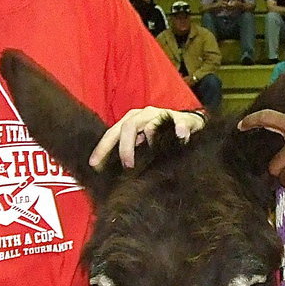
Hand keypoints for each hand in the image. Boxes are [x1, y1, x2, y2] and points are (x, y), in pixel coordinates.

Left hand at [90, 106, 204, 168]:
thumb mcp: (141, 144)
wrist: (190, 126)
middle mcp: (143, 115)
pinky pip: (179, 123)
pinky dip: (180, 129)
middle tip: (127, 165)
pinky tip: (181, 136)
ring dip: (149, 137)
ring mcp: (162, 115)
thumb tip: (109, 170)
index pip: (112, 134)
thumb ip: (129, 152)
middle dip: (125, 147)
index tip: (94, 165)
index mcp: (130, 121)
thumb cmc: (161, 136)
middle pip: (128, 127)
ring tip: (151, 150)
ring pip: (151, 124)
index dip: (102, 149)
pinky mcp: (181, 119)